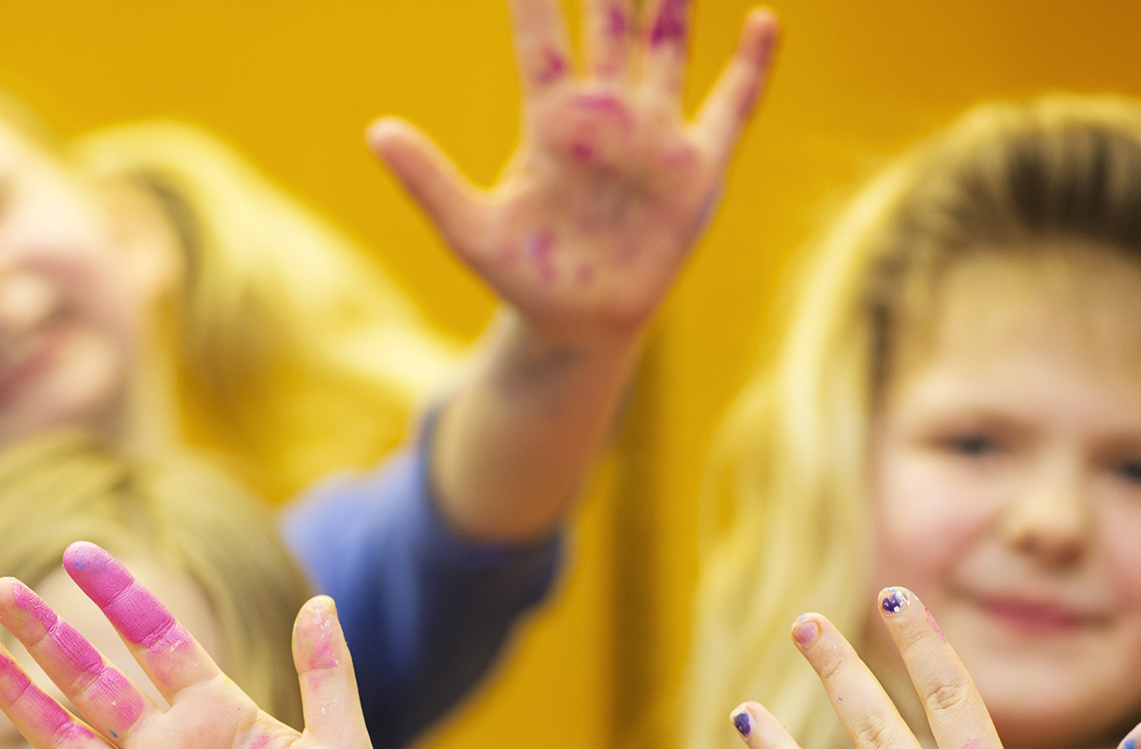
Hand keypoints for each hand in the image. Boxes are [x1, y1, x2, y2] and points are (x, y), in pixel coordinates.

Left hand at [369, 0, 777, 344]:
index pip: (542, 33)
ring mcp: (655, 134)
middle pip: (612, 18)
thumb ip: (427, 181)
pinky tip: (765, 20)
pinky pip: (731, 106)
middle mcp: (606, 112)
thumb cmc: (524, 276)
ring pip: (668, 45)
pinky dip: (751, 67)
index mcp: (551, 119)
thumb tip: (375, 131)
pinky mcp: (697, 168)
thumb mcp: (469, 232)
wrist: (580, 325)